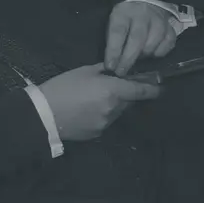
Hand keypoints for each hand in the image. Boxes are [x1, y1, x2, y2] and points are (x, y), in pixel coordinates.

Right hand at [38, 62, 161, 142]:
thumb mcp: (84, 71)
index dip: (152, 89)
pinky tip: (87, 111)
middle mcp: (114, 109)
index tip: (160, 87)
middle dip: (126, 94)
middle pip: (129, 101)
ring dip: (113, 105)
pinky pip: (106, 121)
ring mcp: (106, 124)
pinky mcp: (97, 134)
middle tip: (113, 86)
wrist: (43, 115)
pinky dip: (102, 115)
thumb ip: (104, 70)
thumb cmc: (62, 87)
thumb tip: (116, 69)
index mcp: (113, 91)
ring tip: (94, 99)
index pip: (141, 91)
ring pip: (117, 112)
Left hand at [104, 1, 177, 75]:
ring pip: (154, 41)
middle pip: (137, 38)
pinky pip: (168, 43)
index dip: (114, 50)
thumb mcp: (113, 24)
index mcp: (123, 12)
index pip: (118, 31)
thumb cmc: (124, 20)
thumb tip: (112, 64)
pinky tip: (152, 55)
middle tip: (122, 72)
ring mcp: (158, 20)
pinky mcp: (170, 27)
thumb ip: (112, 41)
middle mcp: (142, 14)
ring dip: (144, 55)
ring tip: (137, 60)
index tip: (110, 66)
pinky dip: (160, 52)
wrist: (144, 5)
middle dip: (129, 58)